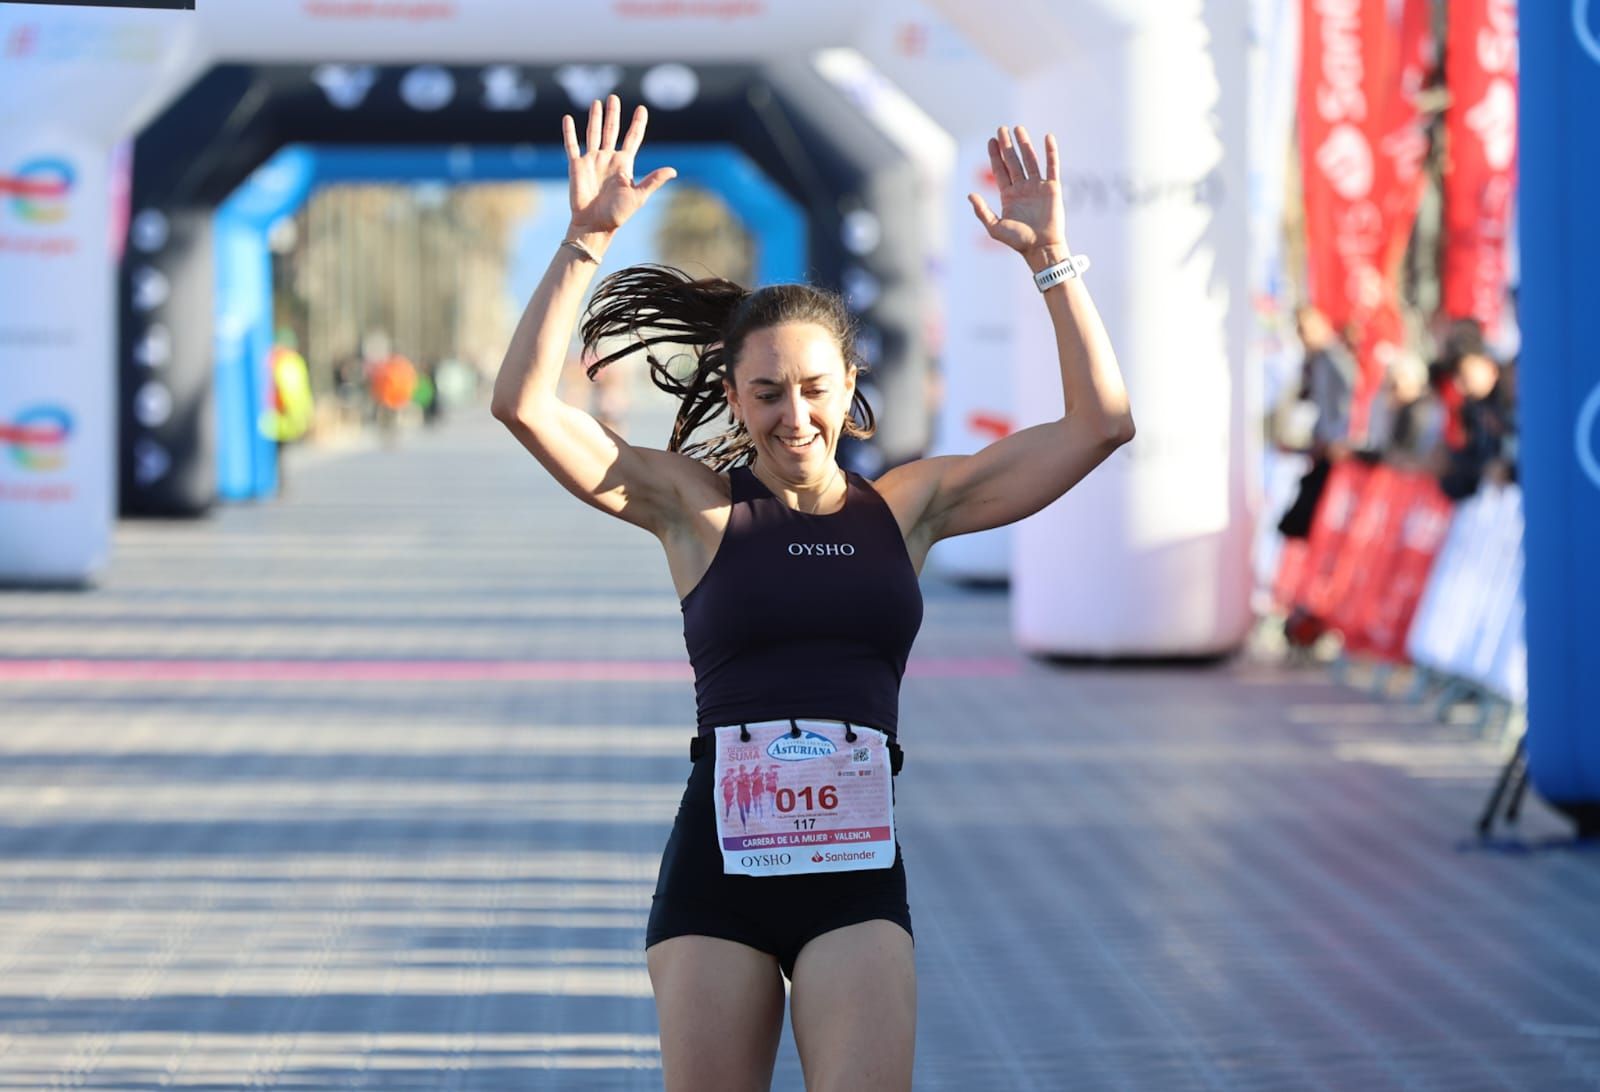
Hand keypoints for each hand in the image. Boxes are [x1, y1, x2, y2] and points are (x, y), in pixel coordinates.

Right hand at [563, 95, 676, 246]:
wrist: (594, 225)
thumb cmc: (618, 214)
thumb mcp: (639, 196)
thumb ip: (653, 180)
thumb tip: (673, 170)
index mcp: (624, 164)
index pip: (632, 138)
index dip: (637, 124)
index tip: (642, 109)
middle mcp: (608, 158)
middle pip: (611, 130)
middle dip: (613, 114)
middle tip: (614, 97)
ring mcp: (592, 160)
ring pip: (593, 133)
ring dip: (595, 117)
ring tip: (597, 102)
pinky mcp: (576, 166)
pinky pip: (571, 145)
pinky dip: (569, 132)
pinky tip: (567, 118)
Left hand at [968, 125, 1068, 266]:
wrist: (1041, 248)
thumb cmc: (1018, 242)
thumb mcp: (994, 228)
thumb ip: (982, 211)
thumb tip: (969, 194)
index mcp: (1008, 195)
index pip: (1000, 170)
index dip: (995, 155)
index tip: (990, 140)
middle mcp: (1022, 188)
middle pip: (1013, 161)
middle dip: (1007, 145)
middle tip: (1001, 129)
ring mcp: (1037, 186)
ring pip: (1030, 160)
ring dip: (1024, 144)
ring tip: (1018, 129)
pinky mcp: (1052, 188)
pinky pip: (1052, 166)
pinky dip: (1051, 151)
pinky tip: (1048, 137)